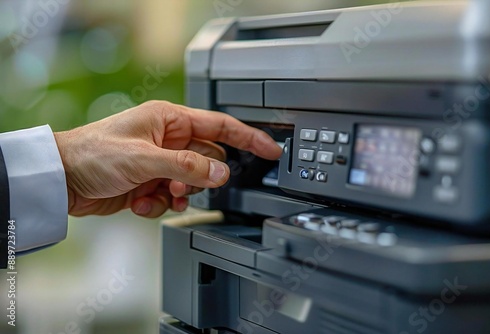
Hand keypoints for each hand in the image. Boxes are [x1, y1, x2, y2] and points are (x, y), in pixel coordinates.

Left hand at [54, 100, 281, 217]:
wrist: (61, 178)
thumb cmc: (93, 153)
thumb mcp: (145, 158)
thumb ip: (188, 167)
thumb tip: (221, 174)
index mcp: (170, 121)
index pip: (221, 127)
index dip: (248, 138)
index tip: (270, 149)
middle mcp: (169, 140)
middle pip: (208, 161)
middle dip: (199, 179)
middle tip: (180, 185)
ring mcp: (160, 163)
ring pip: (192, 183)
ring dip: (178, 194)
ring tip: (157, 193)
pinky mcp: (150, 182)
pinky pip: (172, 198)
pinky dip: (160, 205)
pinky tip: (140, 202)